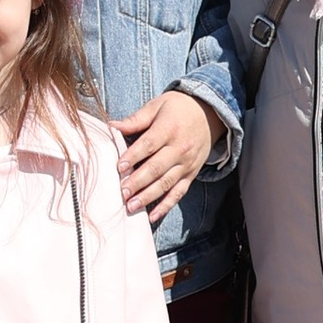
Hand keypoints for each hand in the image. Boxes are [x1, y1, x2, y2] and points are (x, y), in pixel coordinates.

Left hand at [115, 88, 217, 219]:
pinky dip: (166, 206)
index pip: (149, 145)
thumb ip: (136, 119)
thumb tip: (112, 126)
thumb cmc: (178, 108)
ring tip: (132, 206)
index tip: (119, 167)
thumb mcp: (158, 106)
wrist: (210, 114)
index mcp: (169, 129)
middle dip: (138, 181)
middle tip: (123, 192)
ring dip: (148, 197)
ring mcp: (187, 164)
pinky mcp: (191, 175)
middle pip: (157, 168)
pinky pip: (179, 193)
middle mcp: (179, 149)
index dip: (134, 157)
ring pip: (166, 183)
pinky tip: (153, 216)